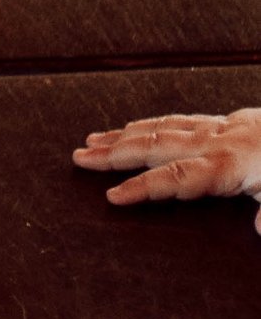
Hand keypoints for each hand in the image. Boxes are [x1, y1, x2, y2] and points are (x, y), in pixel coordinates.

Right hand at [77, 108, 260, 224]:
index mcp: (235, 163)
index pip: (178, 177)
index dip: (143, 188)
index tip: (110, 198)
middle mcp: (224, 140)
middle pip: (160, 145)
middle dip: (117, 151)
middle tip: (78, 156)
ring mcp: (230, 127)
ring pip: (169, 127)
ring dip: (129, 134)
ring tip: (95, 138)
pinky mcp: (239, 122)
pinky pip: (187, 120)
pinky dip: (159, 123)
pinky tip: (147, 126)